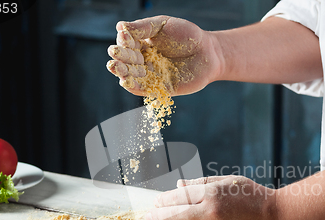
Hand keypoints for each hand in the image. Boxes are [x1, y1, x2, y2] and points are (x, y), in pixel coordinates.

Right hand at [106, 15, 222, 95]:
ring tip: (115, 66)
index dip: (123, 41)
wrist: (209, 53)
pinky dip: (132, 86)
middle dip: (119, 56)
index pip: (126, 43)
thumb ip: (143, 27)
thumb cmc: (188, 35)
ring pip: (130, 75)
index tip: (125, 36)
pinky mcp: (159, 88)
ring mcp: (151, 74)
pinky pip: (142, 89)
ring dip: (121, 71)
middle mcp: (144, 59)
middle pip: (125, 60)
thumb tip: (120, 27)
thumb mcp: (164, 25)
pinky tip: (125, 81)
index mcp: (142, 43)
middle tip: (115, 53)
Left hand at [144, 175, 289, 219]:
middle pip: (177, 214)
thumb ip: (202, 183)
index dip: (165, 200)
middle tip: (146, 218)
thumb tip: (179, 186)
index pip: (181, 196)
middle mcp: (211, 211)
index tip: (156, 202)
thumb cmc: (254, 195)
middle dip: (158, 216)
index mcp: (213, 193)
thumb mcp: (229, 181)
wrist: (277, 217)